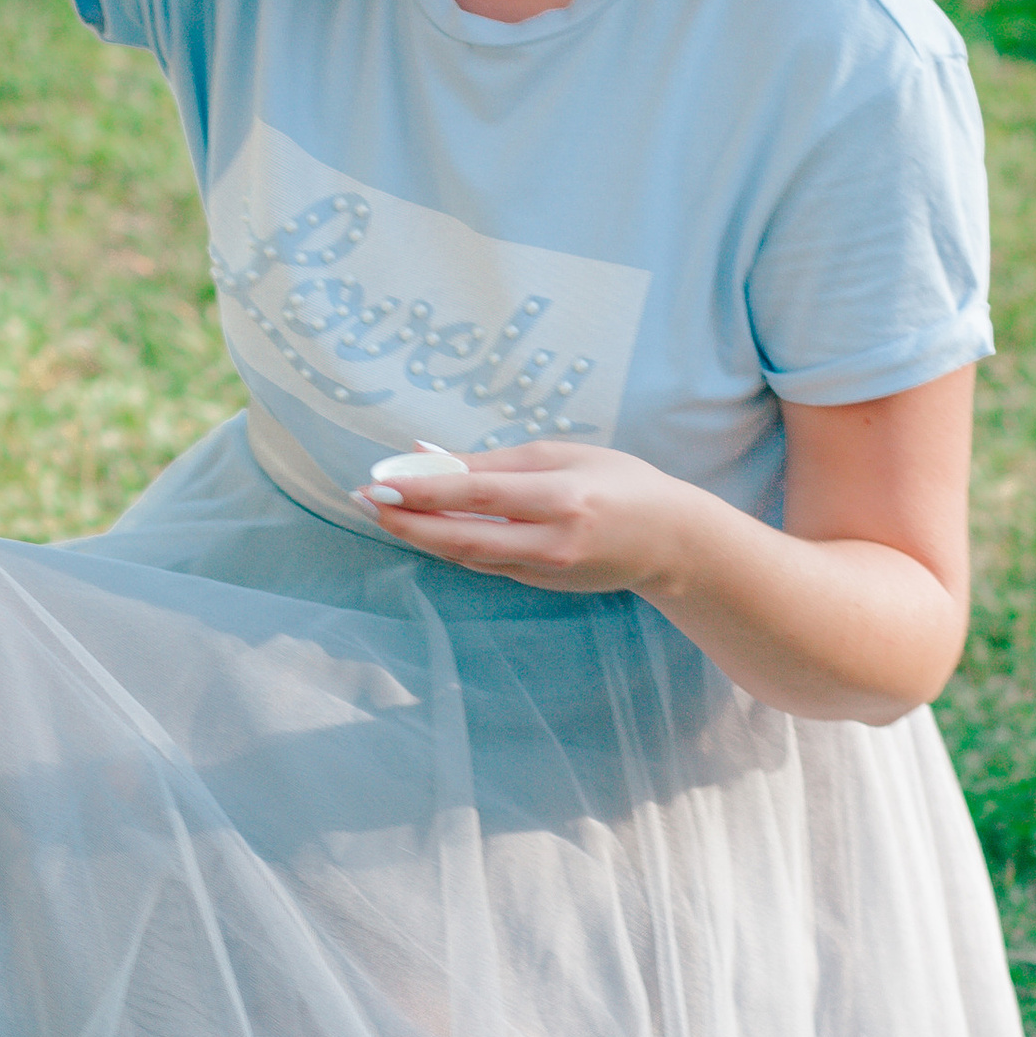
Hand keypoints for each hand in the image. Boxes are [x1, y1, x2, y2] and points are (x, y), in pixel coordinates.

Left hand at [354, 440, 697, 596]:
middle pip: (463, 537)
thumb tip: (425, 452)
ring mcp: (545, 571)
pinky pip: (484, 562)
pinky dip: (449, 543)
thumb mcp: (562, 455)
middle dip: (407, 521)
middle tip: (363, 501)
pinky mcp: (540, 584)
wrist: (672, 543)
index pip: (478, 495)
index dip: (424, 490)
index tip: (380, 480)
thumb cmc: (621, 484)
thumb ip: (493, 459)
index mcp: (562, 499)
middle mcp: (551, 542)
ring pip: (467, 554)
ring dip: (420, 533)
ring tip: (380, 510)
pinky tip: (422, 526)